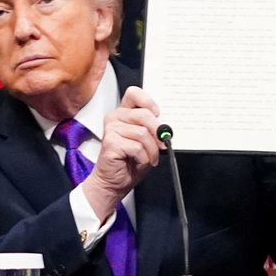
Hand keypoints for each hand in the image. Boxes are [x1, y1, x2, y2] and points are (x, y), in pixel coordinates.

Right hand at [80, 86, 161, 221]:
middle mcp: (115, 117)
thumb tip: (166, 128)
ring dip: (152, 150)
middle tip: (162, 145)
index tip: (158, 114)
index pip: (134, 93)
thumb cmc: (131, 161)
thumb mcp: (147, 141)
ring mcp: (111, 129)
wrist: (115, 182)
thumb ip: (152, 129)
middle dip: (157, 133)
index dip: (149, 102)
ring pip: (142, 133)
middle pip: (144, 115)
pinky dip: (144, 157)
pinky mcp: (110, 142)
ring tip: (149, 158)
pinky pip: (136, 146)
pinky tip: (139, 161)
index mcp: (124, 113)